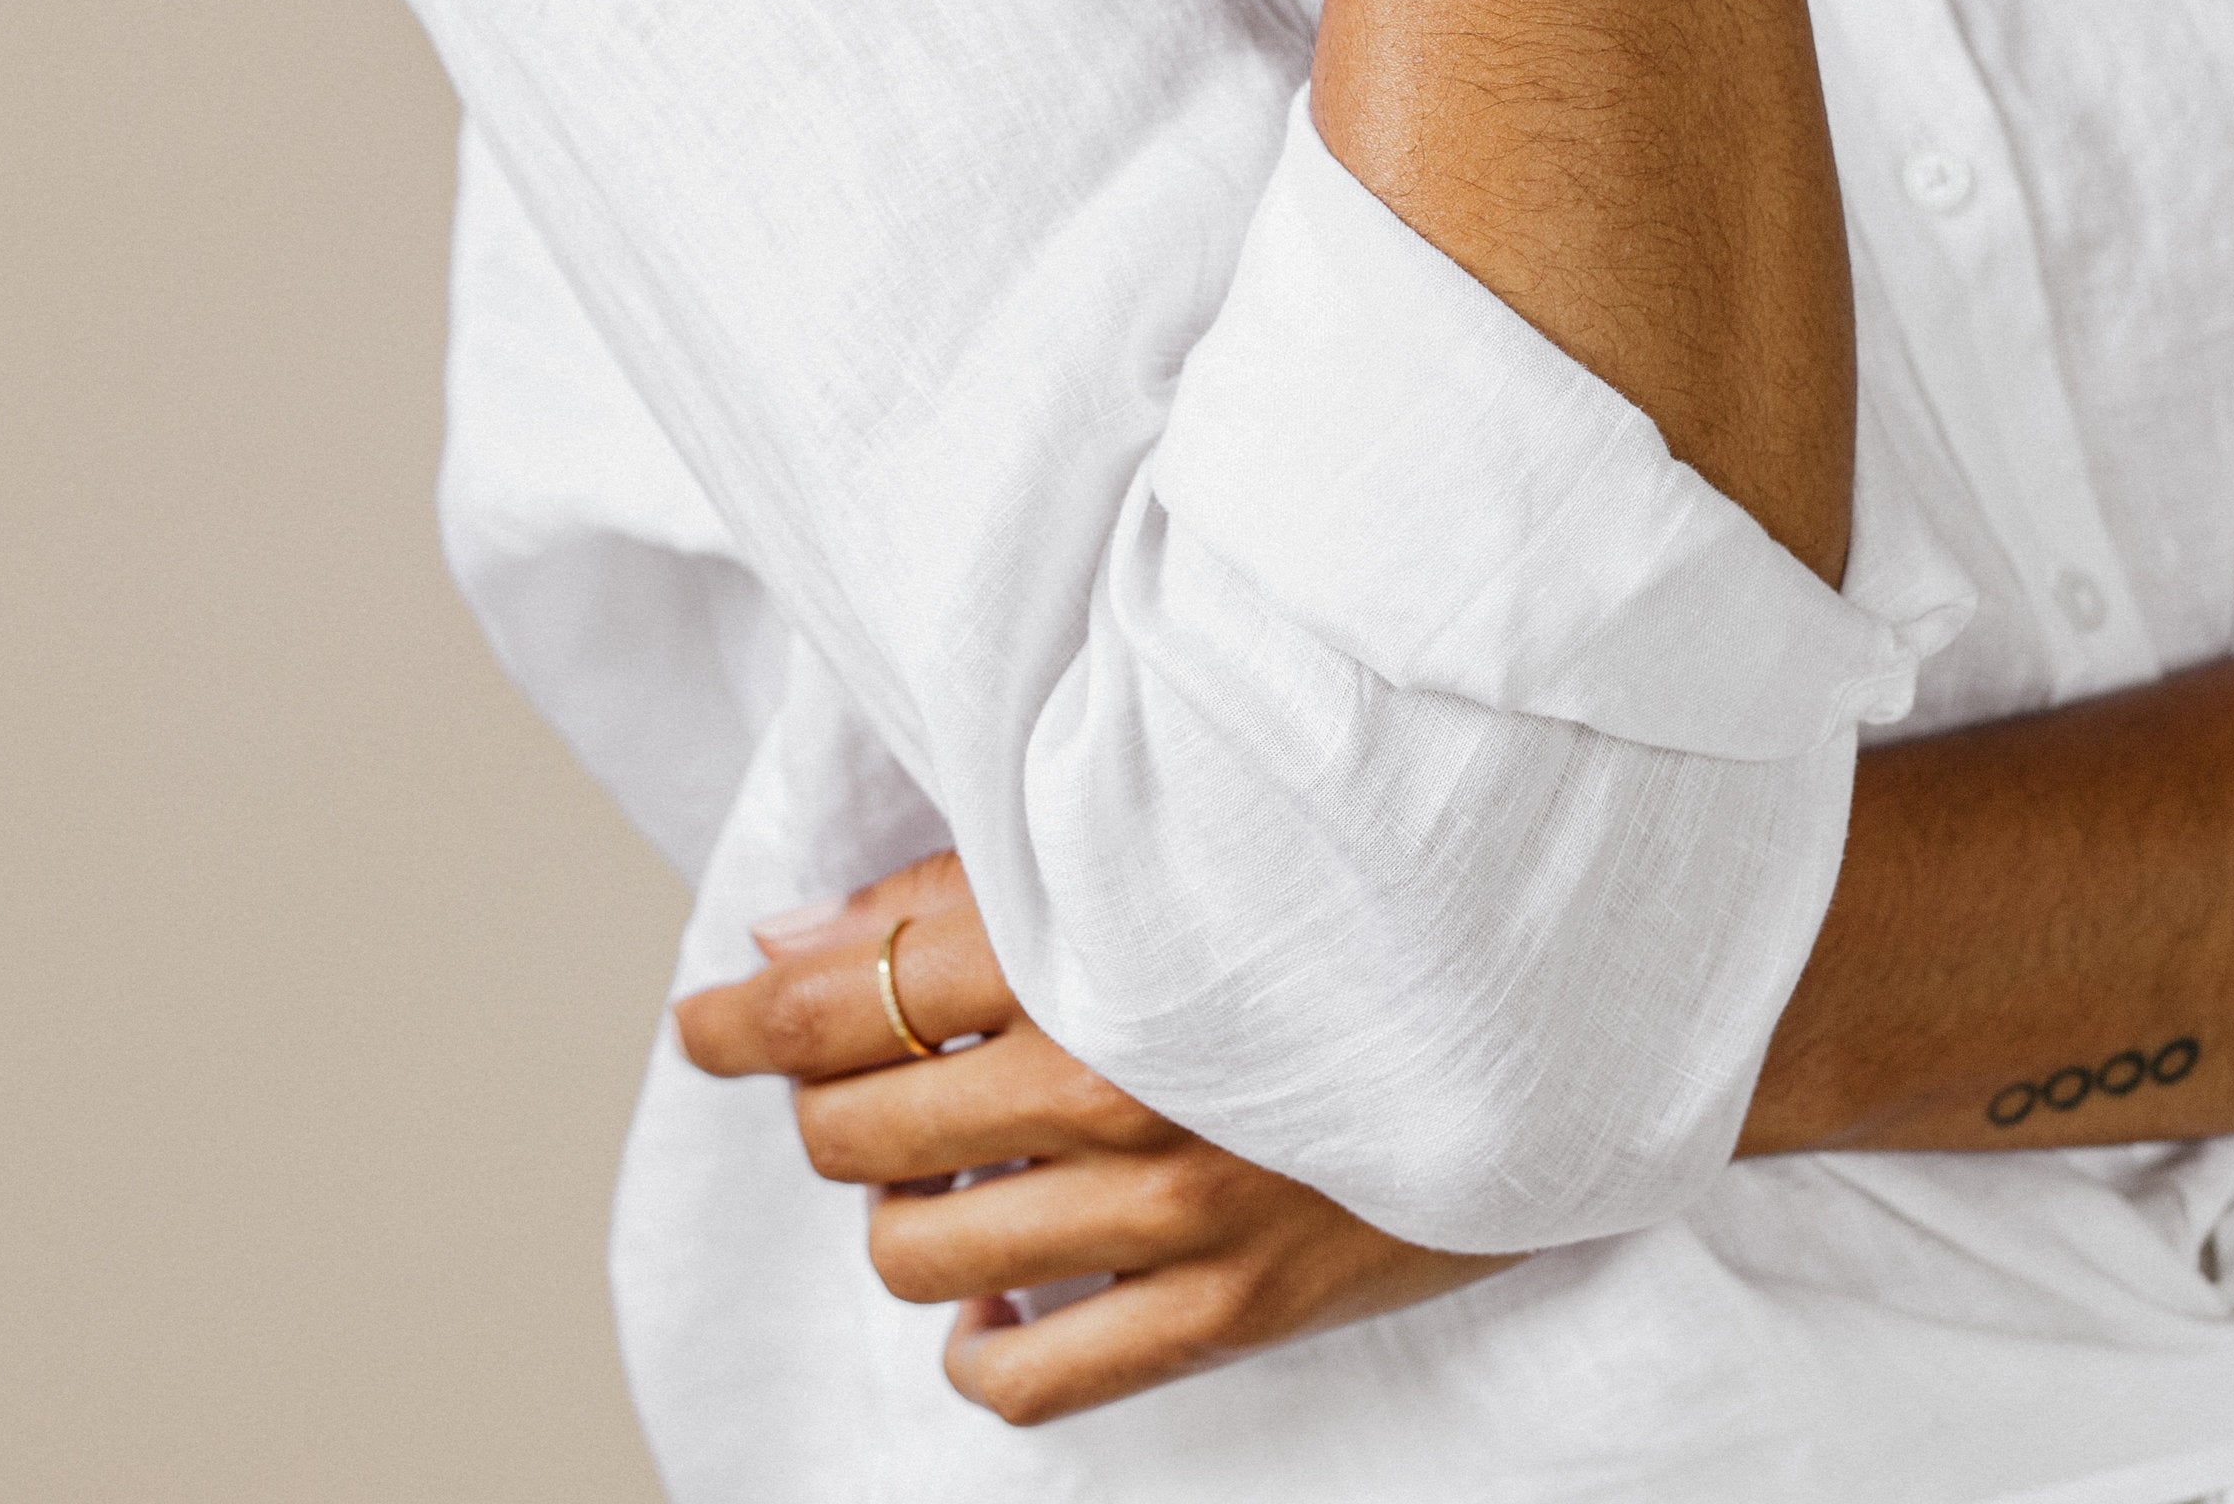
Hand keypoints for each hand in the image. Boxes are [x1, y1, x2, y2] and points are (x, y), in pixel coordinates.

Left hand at [674, 853, 1516, 1425]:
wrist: (1527, 993)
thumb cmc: (1321, 897)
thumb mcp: (1152, 854)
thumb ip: (961, 892)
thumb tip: (785, 943)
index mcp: (1096, 944)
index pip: (846, 997)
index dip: (742, 1020)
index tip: (706, 1023)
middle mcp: (1118, 1082)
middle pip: (858, 1131)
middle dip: (827, 1103)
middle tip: (865, 1071)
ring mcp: (1172, 1212)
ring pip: (915, 1252)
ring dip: (900, 1210)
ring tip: (953, 1162)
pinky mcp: (1227, 1308)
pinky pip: (1026, 1380)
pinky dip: (980, 1342)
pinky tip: (1000, 1287)